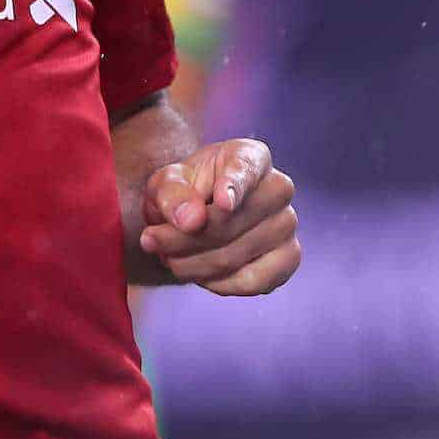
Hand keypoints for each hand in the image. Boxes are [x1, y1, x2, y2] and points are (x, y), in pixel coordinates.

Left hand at [138, 139, 298, 295]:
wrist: (197, 215)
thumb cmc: (185, 190)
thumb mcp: (166, 184)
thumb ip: (173, 195)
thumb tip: (191, 220)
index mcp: (251, 156)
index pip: (245, 169)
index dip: (234, 186)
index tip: (221, 202)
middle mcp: (278, 188)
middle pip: (229, 223)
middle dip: (182, 239)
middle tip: (150, 241)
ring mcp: (287, 224)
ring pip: (235, 255)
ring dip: (192, 265)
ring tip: (168, 258)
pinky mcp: (288, 259)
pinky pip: (253, 281)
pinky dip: (218, 283)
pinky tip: (199, 274)